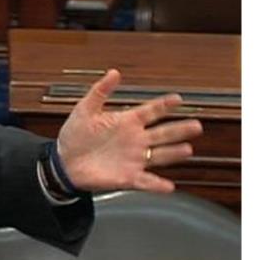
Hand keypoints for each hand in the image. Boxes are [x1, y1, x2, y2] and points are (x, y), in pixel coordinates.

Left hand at [56, 69, 202, 192]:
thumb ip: (100, 91)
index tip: (178, 99)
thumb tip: (113, 73)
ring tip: (187, 149)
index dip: (164, 105)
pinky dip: (157, 185)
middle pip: (162, 133)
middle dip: (179, 129)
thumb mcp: (85, 110)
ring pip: (159, 155)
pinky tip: (168, 186)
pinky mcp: (127, 177)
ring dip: (173, 153)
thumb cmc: (75, 135)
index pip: (150, 111)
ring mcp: (133, 159)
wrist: (64, 162)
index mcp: (126, 122)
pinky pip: (146, 181)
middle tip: (196, 125)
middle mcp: (135, 140)